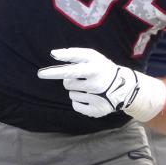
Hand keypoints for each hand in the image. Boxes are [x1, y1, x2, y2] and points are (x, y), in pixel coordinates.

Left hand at [37, 47, 165, 119]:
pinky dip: (79, 102)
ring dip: (76, 90)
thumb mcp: (92, 56)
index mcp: (94, 68)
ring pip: (71, 94)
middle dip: (70, 80)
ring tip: (90, 88)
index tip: (41, 74)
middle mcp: (96, 84)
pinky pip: (75, 105)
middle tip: (82, 78)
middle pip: (67, 83)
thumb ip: (73, 54)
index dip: (56, 72)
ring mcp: (96, 99)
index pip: (71, 70)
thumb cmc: (102, 68)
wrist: (124, 86)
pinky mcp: (96, 111)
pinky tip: (90, 97)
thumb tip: (54, 54)